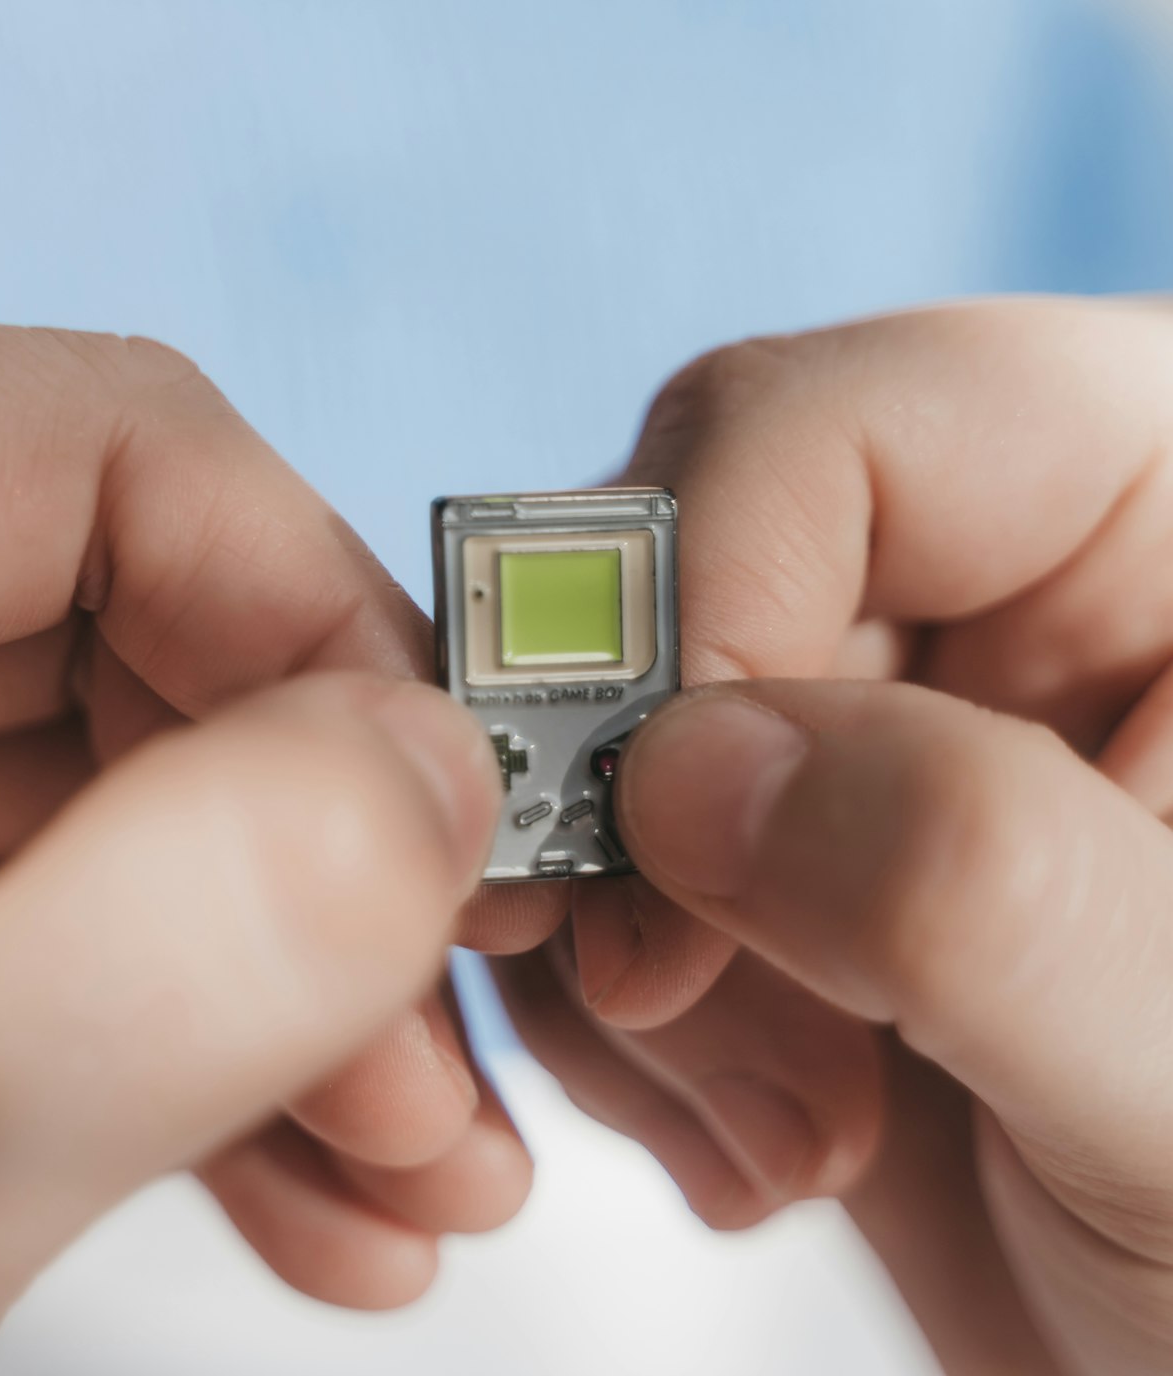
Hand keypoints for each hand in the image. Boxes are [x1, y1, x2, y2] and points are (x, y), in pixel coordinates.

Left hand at [0, 327, 527, 1325]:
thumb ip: (180, 935)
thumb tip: (433, 774)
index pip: (114, 445)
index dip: (320, 611)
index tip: (440, 816)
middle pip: (153, 646)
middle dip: (336, 865)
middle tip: (438, 1048)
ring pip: (140, 808)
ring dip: (303, 995)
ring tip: (413, 1168)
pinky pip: (77, 924)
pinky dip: (206, 1055)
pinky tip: (315, 1188)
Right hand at [494, 300, 1172, 1374]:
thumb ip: (982, 886)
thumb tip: (683, 773)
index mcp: (1156, 503)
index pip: (835, 433)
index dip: (694, 609)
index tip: (658, 843)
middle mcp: (998, 582)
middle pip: (680, 587)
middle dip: (648, 825)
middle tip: (678, 1009)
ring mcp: (878, 723)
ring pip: (607, 747)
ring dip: (635, 960)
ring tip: (798, 1132)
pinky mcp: (790, 853)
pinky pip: (601, 868)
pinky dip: (626, 1020)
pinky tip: (766, 1135)